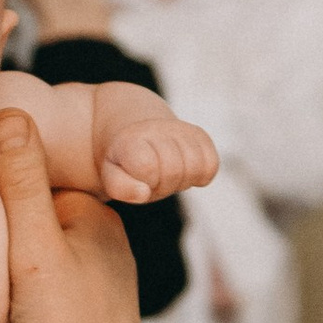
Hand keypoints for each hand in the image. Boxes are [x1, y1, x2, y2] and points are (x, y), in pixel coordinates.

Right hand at [0, 108, 142, 322]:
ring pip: (42, 259)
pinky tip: (9, 315)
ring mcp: (101, 287)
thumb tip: (10, 108)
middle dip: (7, 230)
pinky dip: (28, 296)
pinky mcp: (91, 322)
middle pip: (38, 223)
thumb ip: (20, 181)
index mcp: (98, 219)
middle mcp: (106, 249)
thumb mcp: (34, 246)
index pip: (36, 186)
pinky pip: (49, 292)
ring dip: (14, 266)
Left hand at [99, 114, 219, 203]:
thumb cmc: (123, 162)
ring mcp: (180, 129)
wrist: (135, 131)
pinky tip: (184, 171)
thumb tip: (143, 193)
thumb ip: (120, 188)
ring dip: (182, 180)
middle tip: (153, 180)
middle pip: (174, 171)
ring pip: (196, 167)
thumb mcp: (110, 176)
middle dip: (164, 185)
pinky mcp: (199, 135)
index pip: (148, 165)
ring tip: (167, 175)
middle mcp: (156, 129)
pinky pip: (212, 164)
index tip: (139, 177)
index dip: (147, 180)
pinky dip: (201, 175)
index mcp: (130, 140)